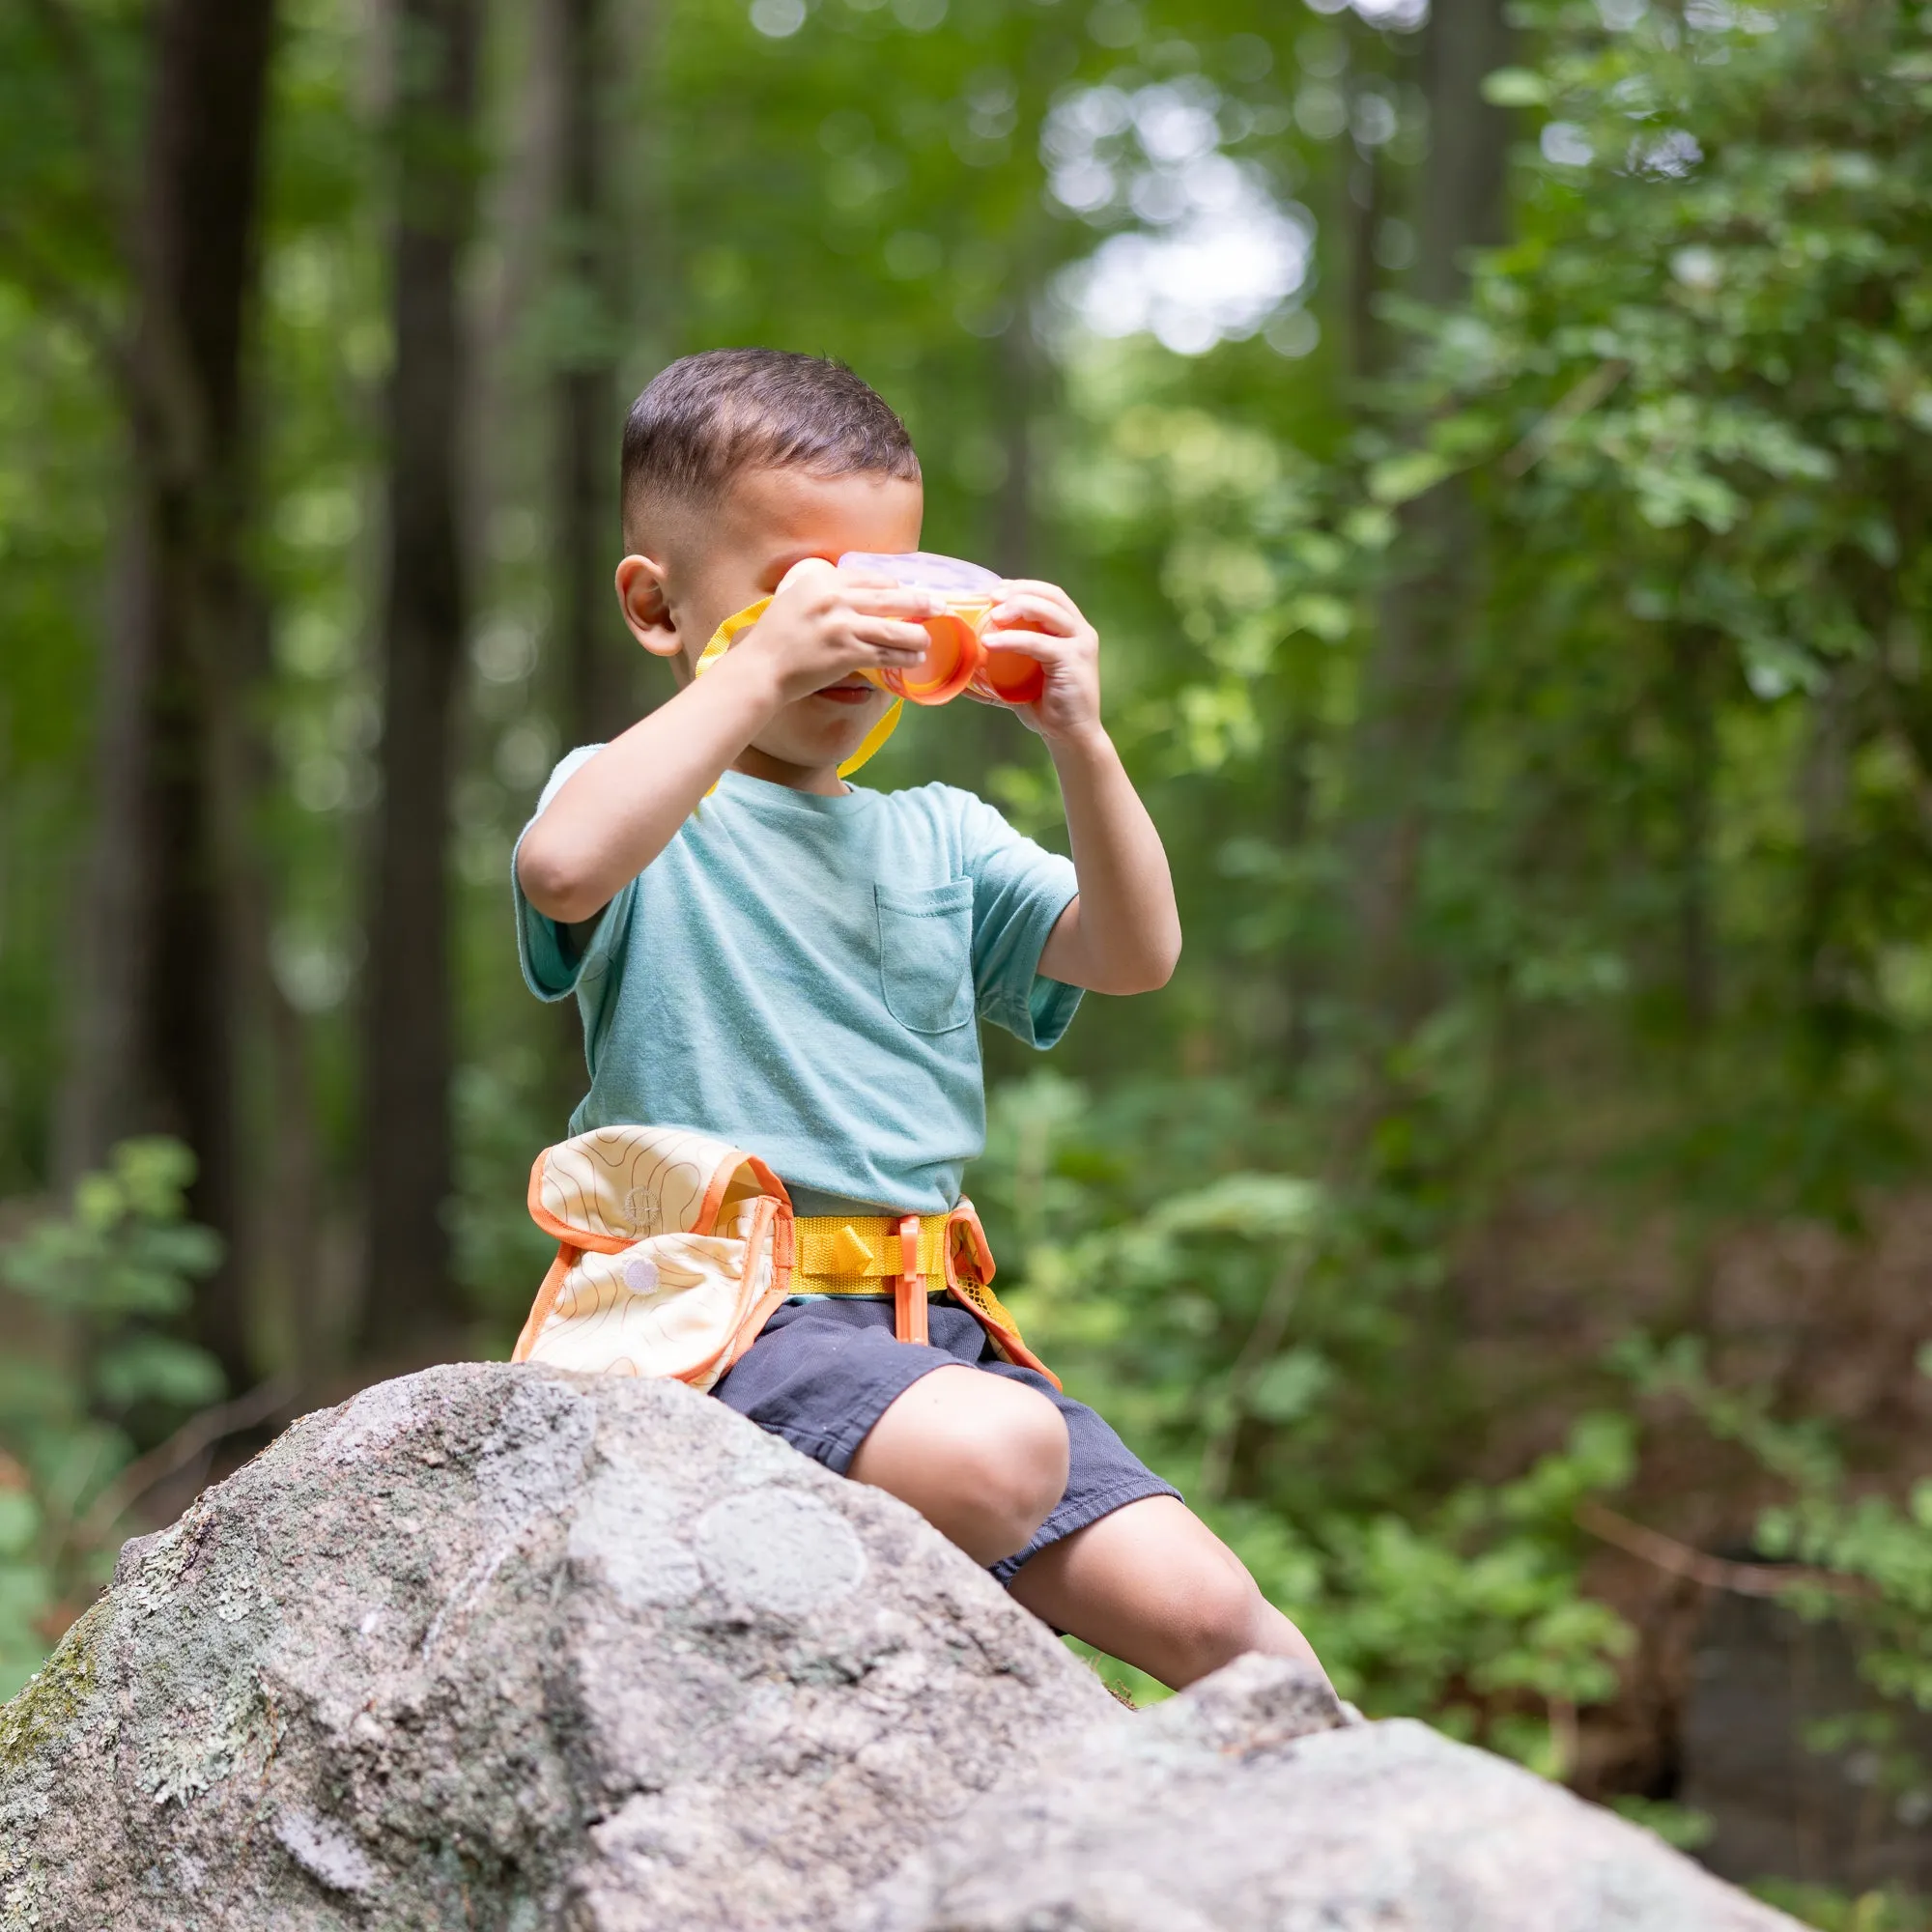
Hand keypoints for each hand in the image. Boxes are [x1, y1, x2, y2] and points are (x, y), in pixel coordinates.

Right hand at [730, 558, 939, 708]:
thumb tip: (856, 595)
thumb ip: (825, 592)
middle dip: (920, 603)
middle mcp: (835, 598)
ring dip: (917, 635)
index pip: (872, 578)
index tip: (908, 592)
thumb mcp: (796, 598)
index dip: (896, 586)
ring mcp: (843, 626)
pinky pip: (885, 654)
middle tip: (939, 607)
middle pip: (891, 597)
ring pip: (893, 628)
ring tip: (927, 640)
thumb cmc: (776, 637)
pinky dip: (904, 657)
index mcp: (823, 580)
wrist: (761, 667)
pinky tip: (914, 659)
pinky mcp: (847, 653)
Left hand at [976, 580, 1103, 745]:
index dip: (1021, 586)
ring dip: (1018, 606)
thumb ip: (993, 671)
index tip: (993, 591)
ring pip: (1048, 611)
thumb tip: (958, 668)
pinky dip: (1013, 639)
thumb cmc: (1044, 708)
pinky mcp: (1074, 661)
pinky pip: (1039, 643)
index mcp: (1070, 630)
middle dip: (1018, 590)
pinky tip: (990, 642)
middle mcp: (1080, 631)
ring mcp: (1080, 644)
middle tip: (989, 597)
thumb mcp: (1016, 682)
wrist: (1069, 737)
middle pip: (1050, 595)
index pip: (1048, 594)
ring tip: (991, 614)